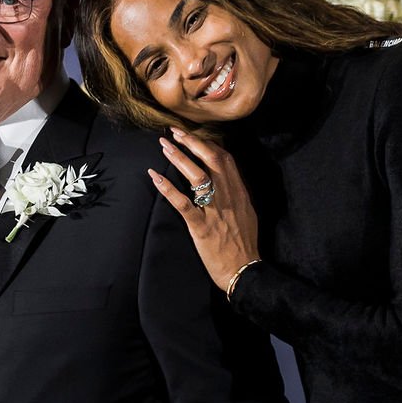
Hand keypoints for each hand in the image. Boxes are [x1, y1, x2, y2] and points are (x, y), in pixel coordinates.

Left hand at [147, 127, 261, 290]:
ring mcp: (215, 211)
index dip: (207, 143)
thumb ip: (236, 194)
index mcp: (239, 193)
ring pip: (197, 176)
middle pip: (211, 160)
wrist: (244, 270)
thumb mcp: (247, 213)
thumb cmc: (244, 244)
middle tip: (174, 132)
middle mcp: (228, 197)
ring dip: (179, 158)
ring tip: (164, 146)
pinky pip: (182, 204)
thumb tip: (226, 178)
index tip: (192, 135)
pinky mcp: (201, 227)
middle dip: (192, 142)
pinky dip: (167, 188)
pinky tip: (154, 176)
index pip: (225, 159)